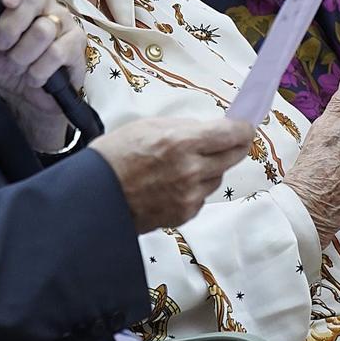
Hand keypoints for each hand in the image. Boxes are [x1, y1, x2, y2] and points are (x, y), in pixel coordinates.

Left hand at [0, 0, 88, 152]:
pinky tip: (36, 77)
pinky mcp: (77, 43)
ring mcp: (63, 21)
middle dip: (11, 27)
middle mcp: (44, 2)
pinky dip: (39, 71)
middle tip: (2, 46)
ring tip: (20, 65)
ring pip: (43, 29)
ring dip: (23, 56)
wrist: (24, 96)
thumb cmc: (4, 64)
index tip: (6, 0)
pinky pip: (57, 52)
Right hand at [90, 116, 254, 232]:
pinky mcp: (184, 214)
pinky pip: (202, 196)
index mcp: (182, 142)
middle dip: (233, 146)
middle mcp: (191, 170)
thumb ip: (184, 127)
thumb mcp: (147, 126)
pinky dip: (195, 188)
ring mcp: (189, 195)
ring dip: (210, 168)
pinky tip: (172, 184)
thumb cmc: (114, 158)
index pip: (232, 134)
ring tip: (183, 165)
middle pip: (234, 156)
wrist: (93, 197)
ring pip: (218, 177)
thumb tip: (209, 130)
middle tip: (226, 141)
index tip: (246, 126)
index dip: (244, 129)